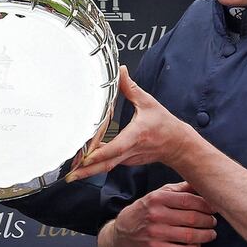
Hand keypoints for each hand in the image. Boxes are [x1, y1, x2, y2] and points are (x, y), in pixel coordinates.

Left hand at [67, 66, 194, 181]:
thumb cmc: (164, 124)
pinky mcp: (125, 161)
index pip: (116, 147)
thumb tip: (120, 71)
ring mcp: (128, 158)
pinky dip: (94, 166)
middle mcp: (130, 150)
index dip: (100, 153)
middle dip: (87, 170)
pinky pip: (108, 164)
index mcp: (136, 135)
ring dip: (87, 171)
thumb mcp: (148, 103)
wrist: (177, 145)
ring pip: (105, 167)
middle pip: (106, 163)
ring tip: (70, 174)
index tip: (86, 157)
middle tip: (70, 175)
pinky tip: (80, 165)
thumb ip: (131, 87)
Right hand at [108, 182, 216, 246]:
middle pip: (192, 219)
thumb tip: (203, 183)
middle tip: (213, 221)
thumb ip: (181, 189)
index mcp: (157, 198)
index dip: (206, 205)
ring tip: (210, 233)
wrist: (125, 228)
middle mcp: (155, 214)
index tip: (214, 208)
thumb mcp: (160, 193)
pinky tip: (197, 244)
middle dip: (208, 221)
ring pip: (189, 236)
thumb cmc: (148, 208)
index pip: (189, 200)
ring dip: (205, 235)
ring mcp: (155, 233)